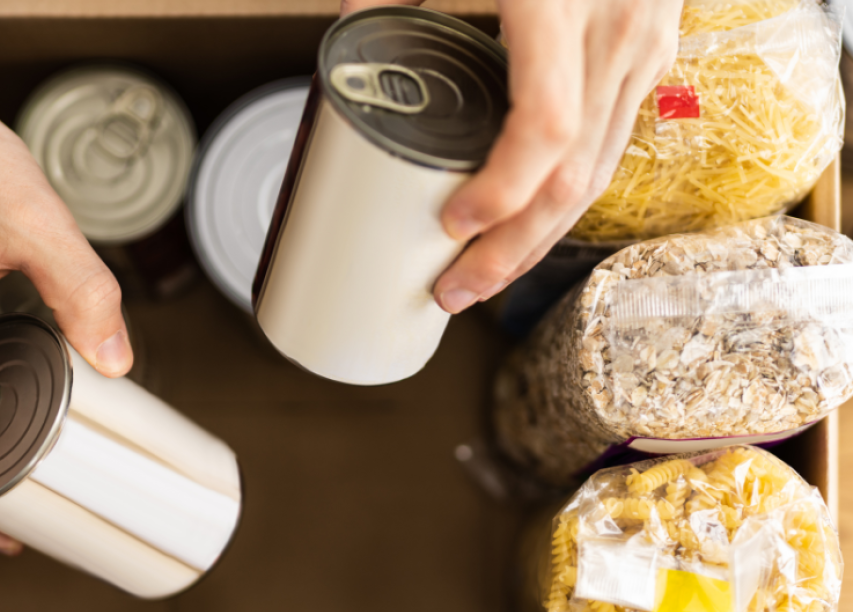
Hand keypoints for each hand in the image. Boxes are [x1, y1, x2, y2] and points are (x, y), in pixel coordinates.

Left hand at [341, 0, 681, 312]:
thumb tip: (347, 26)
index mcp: (561, 6)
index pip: (542, 132)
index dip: (498, 194)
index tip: (450, 225)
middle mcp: (616, 35)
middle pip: (572, 178)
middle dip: (510, 249)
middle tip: (453, 291)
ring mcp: (644, 48)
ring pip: (600, 175)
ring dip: (540, 239)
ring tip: (484, 278)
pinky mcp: (650, 55)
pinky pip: (610, 145)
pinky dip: (566, 195)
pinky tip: (529, 223)